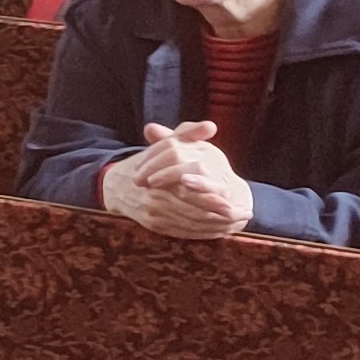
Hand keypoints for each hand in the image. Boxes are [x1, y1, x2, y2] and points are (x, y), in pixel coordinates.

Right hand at [100, 125, 252, 238]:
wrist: (117, 186)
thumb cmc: (148, 163)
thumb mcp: (166, 144)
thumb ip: (188, 133)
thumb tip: (210, 126)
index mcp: (159, 176)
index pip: (190, 190)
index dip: (214, 196)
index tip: (233, 197)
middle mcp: (156, 198)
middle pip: (194, 210)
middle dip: (220, 214)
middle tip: (242, 214)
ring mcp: (155, 214)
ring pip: (191, 223)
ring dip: (216, 226)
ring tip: (237, 223)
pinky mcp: (155, 227)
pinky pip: (184, 233)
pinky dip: (203, 233)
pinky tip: (219, 230)